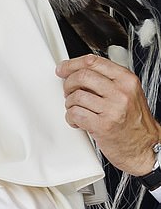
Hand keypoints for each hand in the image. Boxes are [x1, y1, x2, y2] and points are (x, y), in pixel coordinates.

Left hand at [57, 54, 160, 174]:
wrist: (145, 147)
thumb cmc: (134, 122)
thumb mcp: (128, 93)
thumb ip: (106, 80)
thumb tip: (78, 72)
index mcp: (126, 80)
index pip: (93, 61)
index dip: (72, 64)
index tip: (63, 69)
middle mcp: (121, 92)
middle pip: (82, 76)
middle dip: (68, 84)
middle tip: (68, 92)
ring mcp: (112, 109)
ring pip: (76, 96)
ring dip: (69, 104)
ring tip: (76, 110)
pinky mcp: (102, 126)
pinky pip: (75, 114)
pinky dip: (71, 118)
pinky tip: (78, 121)